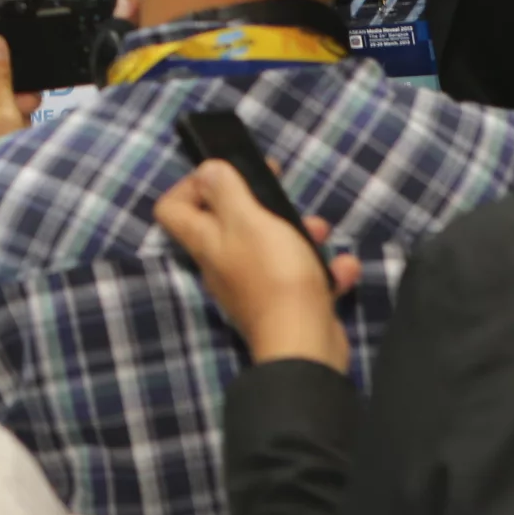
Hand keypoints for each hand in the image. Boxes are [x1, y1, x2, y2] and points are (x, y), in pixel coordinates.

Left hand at [153, 159, 359, 371]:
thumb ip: (227, 191)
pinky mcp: (284, 304)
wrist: (304, 344)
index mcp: (206, 242)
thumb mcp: (249, 221)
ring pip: (270, 246)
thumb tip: (206, 169)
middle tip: (279, 186)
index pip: (172, 209)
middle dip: (256, 201)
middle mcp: (223, 265)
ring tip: (319, 230)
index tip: (221, 173)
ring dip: (297, 232)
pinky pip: (301, 276)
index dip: (188, 185)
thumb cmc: (274, 276)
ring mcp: (253, 286)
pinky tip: (341, 267)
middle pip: (227, 223)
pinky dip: (321, 269)